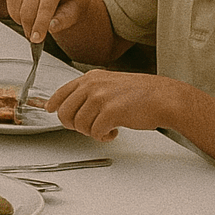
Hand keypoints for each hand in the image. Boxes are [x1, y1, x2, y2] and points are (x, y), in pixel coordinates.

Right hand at [5, 0, 87, 42]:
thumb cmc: (67, 6)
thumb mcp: (71, 14)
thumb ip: (63, 21)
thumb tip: (51, 27)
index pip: (47, 4)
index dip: (41, 23)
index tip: (37, 38)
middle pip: (29, 6)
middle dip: (30, 26)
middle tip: (34, 38)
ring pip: (17, 6)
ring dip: (23, 22)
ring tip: (33, 26)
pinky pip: (10, 5)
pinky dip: (16, 16)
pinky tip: (26, 18)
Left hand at [45, 70, 183, 141]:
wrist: (165, 97)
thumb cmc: (141, 94)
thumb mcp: (110, 84)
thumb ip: (90, 92)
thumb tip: (71, 106)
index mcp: (91, 78)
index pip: (61, 92)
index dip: (53, 104)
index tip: (49, 110)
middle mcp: (92, 85)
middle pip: (64, 113)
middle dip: (74, 125)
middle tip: (88, 127)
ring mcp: (101, 97)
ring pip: (79, 125)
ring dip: (91, 132)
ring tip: (106, 128)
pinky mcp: (111, 112)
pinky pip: (95, 132)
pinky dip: (103, 137)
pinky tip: (113, 132)